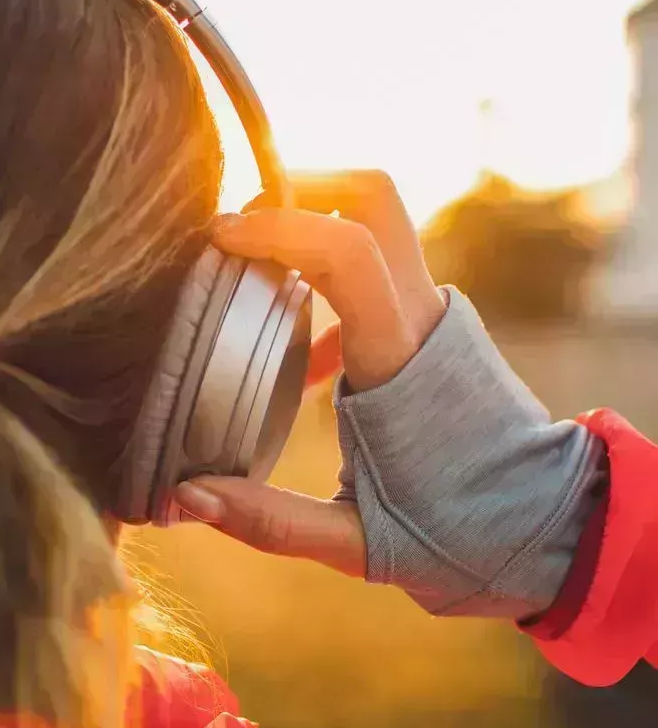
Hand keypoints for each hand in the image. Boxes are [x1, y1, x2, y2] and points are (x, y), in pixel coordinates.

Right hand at [171, 171, 445, 577]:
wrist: (541, 524)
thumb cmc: (452, 535)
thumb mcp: (353, 543)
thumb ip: (269, 521)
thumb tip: (185, 498)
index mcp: (398, 364)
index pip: (347, 252)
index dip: (278, 226)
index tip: (219, 237)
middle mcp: (424, 320)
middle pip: (372, 198)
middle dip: (301, 184)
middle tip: (237, 222)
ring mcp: (434, 315)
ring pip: (376, 222)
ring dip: (311, 223)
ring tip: (248, 267)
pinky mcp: (432, 327)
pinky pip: (376, 272)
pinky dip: (327, 281)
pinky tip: (294, 350)